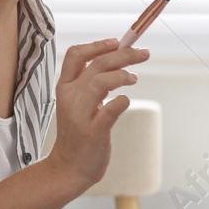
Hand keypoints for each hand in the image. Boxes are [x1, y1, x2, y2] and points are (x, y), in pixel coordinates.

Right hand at [48, 38, 151, 191]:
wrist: (69, 167)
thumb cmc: (79, 132)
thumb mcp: (77, 103)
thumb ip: (91, 82)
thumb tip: (117, 58)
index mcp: (64, 87)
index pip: (76, 55)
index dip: (98, 44)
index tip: (117, 41)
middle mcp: (69, 97)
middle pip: (97, 64)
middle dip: (124, 54)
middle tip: (143, 54)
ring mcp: (80, 115)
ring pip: (101, 81)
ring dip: (123, 75)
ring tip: (134, 78)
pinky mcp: (93, 132)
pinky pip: (111, 109)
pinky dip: (123, 101)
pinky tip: (126, 101)